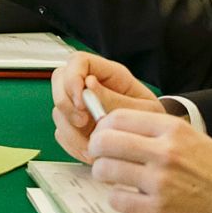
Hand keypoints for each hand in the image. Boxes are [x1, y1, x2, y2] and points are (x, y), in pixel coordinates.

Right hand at [50, 53, 165, 161]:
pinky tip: (91, 151)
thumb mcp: (142, 110)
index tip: (81, 101)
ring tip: (95, 146)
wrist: (153, 143)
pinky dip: (72, 145)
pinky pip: (61, 132)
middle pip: (59, 80)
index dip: (72, 78)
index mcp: (108, 74)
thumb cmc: (152, 121)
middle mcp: (89, 86)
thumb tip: (89, 85)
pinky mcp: (75, 126)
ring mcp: (80, 106)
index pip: (78, 61)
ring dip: (71, 131)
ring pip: (58, 110)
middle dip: (66, 104)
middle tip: (82, 122)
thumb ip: (116, 99)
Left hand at [86, 109, 211, 212]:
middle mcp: (165, 153)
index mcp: (173, 130)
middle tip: (100, 156)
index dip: (102, 127)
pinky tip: (128, 197)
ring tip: (113, 177)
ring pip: (105, 170)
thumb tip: (116, 128)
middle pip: (105, 141)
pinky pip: (117, 199)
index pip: (118, 118)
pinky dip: (117, 198)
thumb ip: (157, 132)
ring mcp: (161, 183)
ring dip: (103, 174)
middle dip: (95, 149)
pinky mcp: (159, 211)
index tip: (102, 135)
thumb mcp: (192, 139)